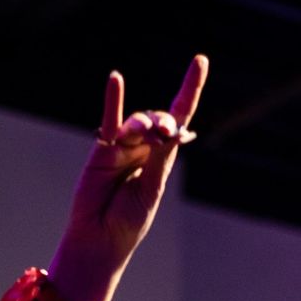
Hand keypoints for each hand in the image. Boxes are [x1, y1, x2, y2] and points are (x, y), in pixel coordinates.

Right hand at [48, 55, 207, 300]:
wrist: (101, 239)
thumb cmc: (128, 221)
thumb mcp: (151, 189)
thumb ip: (160, 158)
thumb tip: (171, 126)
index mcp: (162, 160)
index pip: (180, 121)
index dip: (190, 91)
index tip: (200, 61)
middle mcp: (144, 149)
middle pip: (158, 120)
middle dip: (163, 121)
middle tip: (163, 131)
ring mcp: (123, 147)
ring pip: (136, 123)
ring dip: (142, 125)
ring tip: (143, 135)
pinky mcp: (102, 149)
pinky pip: (109, 119)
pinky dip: (113, 101)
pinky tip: (115, 80)